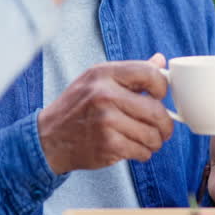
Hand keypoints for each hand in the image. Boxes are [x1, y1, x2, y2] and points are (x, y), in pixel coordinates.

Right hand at [38, 54, 173, 173]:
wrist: (49, 138)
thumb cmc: (77, 107)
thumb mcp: (98, 80)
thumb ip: (130, 73)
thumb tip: (160, 60)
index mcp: (105, 73)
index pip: (151, 74)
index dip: (163, 87)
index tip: (160, 97)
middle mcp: (105, 95)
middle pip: (157, 110)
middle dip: (165, 124)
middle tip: (163, 129)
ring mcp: (107, 121)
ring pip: (152, 134)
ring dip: (155, 141)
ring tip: (147, 140)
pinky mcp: (108, 145)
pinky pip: (142, 151)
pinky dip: (143, 153)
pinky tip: (133, 149)